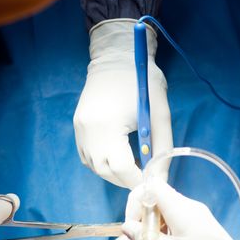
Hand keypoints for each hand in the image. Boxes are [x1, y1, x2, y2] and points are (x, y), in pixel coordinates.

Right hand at [74, 19, 172, 188]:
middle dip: (127, 179)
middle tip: (145, 176)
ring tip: (133, 167)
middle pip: (105, 171)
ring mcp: (79, 128)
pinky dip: (103, 163)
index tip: (151, 182)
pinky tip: (118, 156)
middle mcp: (88, 129)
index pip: (120, 167)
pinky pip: (88, 157)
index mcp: (108, 124)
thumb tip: (160, 179)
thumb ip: (162, 149)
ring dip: (115, 173)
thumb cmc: (143, 82)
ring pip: (95, 167)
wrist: (117, 56)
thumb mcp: (160, 115)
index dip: (137, 180)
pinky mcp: (77, 127)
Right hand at [122, 178, 239, 239]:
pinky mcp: (201, 227)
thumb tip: (125, 227)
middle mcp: (189, 206)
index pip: (151, 187)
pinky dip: (164, 232)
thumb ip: (146, 238)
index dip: (136, 202)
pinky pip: (176, 221)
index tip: (131, 227)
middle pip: (156, 198)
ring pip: (165, 211)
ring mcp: (196, 216)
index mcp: (181, 208)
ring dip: (151, 227)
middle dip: (141, 218)